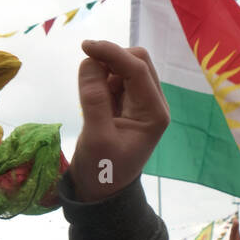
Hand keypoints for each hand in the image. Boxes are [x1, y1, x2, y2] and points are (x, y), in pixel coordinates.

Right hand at [68, 40, 169, 201]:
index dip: (112, 53)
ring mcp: (140, 104)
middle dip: (111, 58)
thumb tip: (89, 62)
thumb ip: (94, 99)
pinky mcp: (126, 106)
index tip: (85, 46)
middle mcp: (153, 104)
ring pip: (126, 68)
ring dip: (105, 69)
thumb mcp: (96, 138)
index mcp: (154, 113)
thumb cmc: (102, 171)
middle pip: (137, 62)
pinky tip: (91, 97)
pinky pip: (116, 80)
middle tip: (85, 67)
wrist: (100, 193)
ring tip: (87, 92)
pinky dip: (102, 79)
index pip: (137, 69)